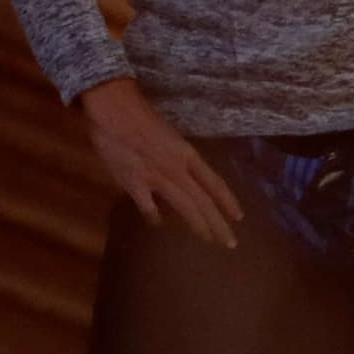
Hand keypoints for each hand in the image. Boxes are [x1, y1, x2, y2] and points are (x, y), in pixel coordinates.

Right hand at [79, 80, 245, 248]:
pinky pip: (150, 209)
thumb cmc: (140, 116)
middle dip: (219, 225)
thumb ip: (177, 159)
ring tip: (208, 239)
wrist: (114, 110)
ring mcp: (156, 178)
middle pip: (204, 202)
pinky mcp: (134, 184)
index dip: (228, 202)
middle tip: (230, 243)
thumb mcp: (169, 136)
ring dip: (198, 226)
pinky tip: (160, 224)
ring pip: (185, 208)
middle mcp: (177, 168)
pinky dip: (156, 218)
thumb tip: (183, 178)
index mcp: (187, 153)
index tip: (239, 217)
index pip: (215, 183)